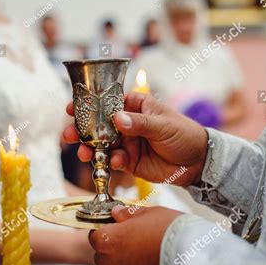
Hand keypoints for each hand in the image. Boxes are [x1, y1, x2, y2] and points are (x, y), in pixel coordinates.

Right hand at [63, 92, 207, 185]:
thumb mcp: (162, 125)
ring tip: (84, 152)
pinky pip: (113, 161)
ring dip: (90, 148)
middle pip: (98, 125)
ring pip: (101, 145)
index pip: (107, 102)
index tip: (72, 108)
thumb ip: (139, 124)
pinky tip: (115, 162)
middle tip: (69, 135)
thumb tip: (117, 119)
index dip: (89, 104)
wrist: (197, 162)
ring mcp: (126, 143)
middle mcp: (127, 124)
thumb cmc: (184, 134)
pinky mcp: (129, 161)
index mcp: (135, 107)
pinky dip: (110, 162)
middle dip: (82, 130)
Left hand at [89, 206, 180, 264]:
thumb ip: (127, 213)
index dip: (106, 226)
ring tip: (144, 247)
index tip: (116, 223)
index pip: (94, 232)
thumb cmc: (170, 233)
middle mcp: (109, 263)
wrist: (192, 259)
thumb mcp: (148, 213)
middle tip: (132, 234)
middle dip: (113, 243)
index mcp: (107, 241)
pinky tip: (149, 259)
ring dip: (123, 257)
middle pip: (102, 251)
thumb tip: (118, 212)